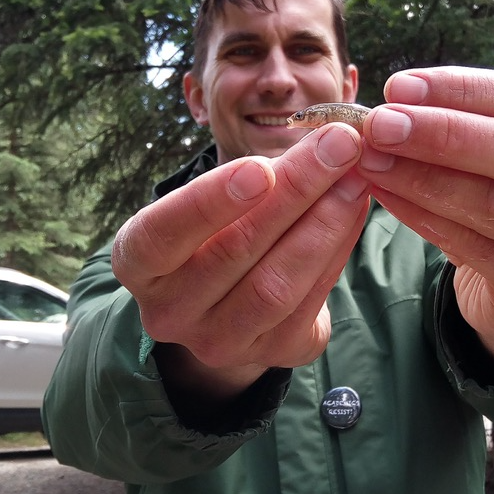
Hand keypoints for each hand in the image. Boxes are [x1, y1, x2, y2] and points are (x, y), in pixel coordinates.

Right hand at [111, 123, 369, 398]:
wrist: (229, 304)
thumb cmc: (218, 233)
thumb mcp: (216, 202)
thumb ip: (258, 175)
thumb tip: (326, 139)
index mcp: (138, 263)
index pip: (162, 235)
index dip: (209, 201)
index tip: (260, 167)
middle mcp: (169, 311)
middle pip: (233, 252)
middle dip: (295, 192)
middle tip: (339, 146)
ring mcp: (218, 341)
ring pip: (275, 286)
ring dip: (324, 225)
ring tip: (356, 179)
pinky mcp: (271, 353)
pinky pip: (309, 303)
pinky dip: (337, 252)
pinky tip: (355, 213)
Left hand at [356, 66, 493, 362]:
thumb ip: (469, 120)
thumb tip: (398, 98)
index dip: (460, 91)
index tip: (398, 87)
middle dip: (441, 134)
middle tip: (379, 125)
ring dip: (424, 177)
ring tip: (372, 159)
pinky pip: (475, 248)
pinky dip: (423, 219)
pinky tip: (385, 197)